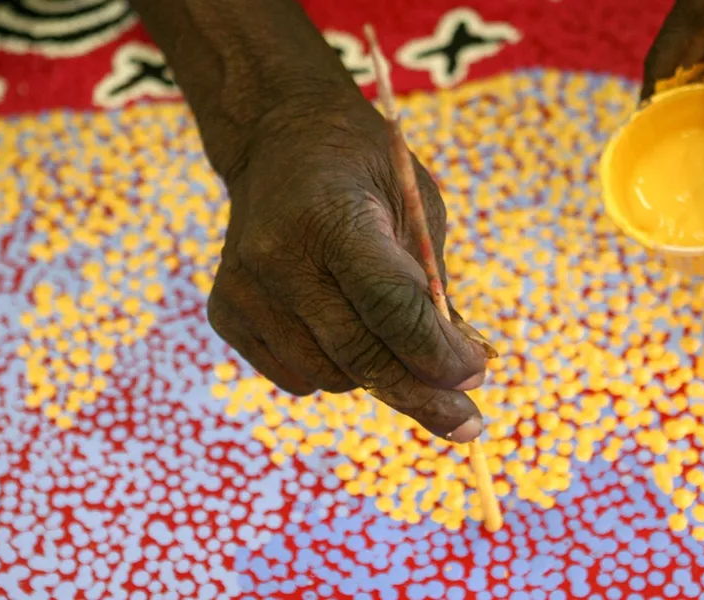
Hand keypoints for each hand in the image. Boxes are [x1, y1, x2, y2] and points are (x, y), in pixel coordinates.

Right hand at [206, 96, 489, 441]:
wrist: (280, 139)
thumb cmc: (367, 175)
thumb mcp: (416, 208)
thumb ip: (431, 288)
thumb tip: (460, 374)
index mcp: (331, 217)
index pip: (389, 305)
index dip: (437, 352)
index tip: (477, 377)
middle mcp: (277, 257)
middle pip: (359, 355)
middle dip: (420, 393)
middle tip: (466, 419)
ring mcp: (244, 289)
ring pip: (331, 376)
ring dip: (376, 374)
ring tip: (390, 335)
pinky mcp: (226, 313)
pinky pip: (296, 377)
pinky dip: (333, 369)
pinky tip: (338, 324)